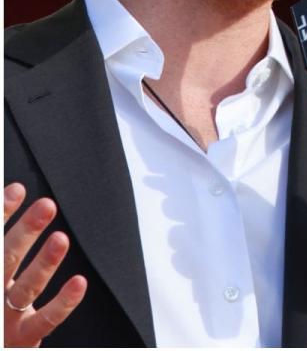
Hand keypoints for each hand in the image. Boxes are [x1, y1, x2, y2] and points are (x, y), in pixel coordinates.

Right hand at [4, 183, 86, 347]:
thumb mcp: (0, 269)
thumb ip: (4, 247)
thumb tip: (12, 195)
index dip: (1, 214)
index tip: (18, 190)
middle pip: (4, 260)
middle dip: (25, 232)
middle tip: (47, 206)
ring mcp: (3, 319)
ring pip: (26, 288)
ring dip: (44, 263)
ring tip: (61, 239)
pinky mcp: (21, 339)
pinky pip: (45, 321)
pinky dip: (63, 303)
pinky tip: (79, 283)